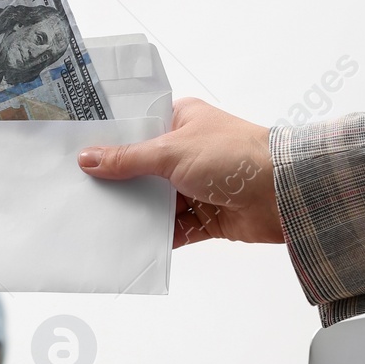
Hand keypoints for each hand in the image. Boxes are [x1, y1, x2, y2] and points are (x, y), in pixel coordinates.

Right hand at [77, 97, 284, 246]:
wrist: (285, 193)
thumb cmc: (235, 155)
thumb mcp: (170, 151)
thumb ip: (127, 159)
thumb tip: (88, 158)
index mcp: (183, 121)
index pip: (138, 129)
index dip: (111, 142)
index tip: (80, 154)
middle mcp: (189, 151)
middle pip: (143, 169)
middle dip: (119, 183)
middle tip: (81, 192)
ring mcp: (198, 185)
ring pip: (157, 201)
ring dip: (137, 212)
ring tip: (99, 221)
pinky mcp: (207, 217)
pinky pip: (174, 229)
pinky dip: (157, 236)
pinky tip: (130, 242)